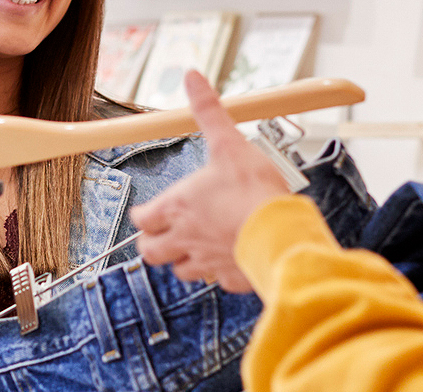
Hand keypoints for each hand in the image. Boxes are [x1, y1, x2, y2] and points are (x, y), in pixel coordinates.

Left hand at [132, 70, 290, 292]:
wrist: (280, 233)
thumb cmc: (253, 191)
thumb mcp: (228, 143)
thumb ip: (209, 111)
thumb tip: (193, 78)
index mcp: (178, 209)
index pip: (142, 219)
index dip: (143, 215)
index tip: (147, 212)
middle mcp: (186, 240)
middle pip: (151, 253)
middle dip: (153, 245)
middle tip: (162, 236)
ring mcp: (208, 264)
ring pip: (181, 272)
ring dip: (182, 261)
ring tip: (193, 249)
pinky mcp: (231, 279)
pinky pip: (217, 281)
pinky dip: (219, 273)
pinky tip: (229, 261)